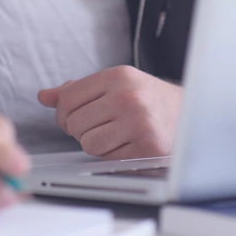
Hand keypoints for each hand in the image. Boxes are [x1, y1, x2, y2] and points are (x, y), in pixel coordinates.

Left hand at [38, 66, 181, 159]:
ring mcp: (139, 122)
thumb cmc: (148, 99)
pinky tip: (127, 145)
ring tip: (114, 135)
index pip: (68, 97)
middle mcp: (128, 96)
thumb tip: (45, 96)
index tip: (74, 116)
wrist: (191, 114)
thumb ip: (79, 89)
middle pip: (75, 123)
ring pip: (89, 143)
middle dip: (80, 129)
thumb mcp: (116, 84)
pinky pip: (108, 159)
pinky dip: (112, 156)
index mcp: (118, 76)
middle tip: (99, 126)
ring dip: (96, 145)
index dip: (64, 112)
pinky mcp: (147, 147)